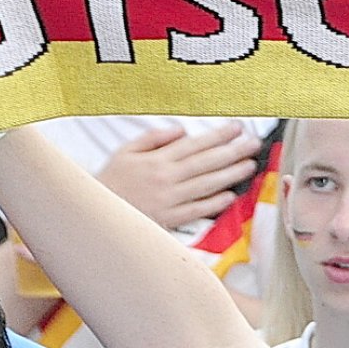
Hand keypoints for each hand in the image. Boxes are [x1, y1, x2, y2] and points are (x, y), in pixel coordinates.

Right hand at [96, 122, 260, 228]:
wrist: (95, 214)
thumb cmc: (111, 181)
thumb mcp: (126, 152)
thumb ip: (153, 139)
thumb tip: (181, 131)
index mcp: (157, 160)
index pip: (194, 145)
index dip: (218, 136)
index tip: (237, 128)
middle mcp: (166, 178)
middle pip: (205, 163)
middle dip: (232, 152)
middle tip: (253, 144)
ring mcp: (169, 200)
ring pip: (205, 185)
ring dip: (230, 175)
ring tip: (249, 165)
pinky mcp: (169, 219)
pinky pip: (196, 210)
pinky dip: (214, 203)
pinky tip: (230, 195)